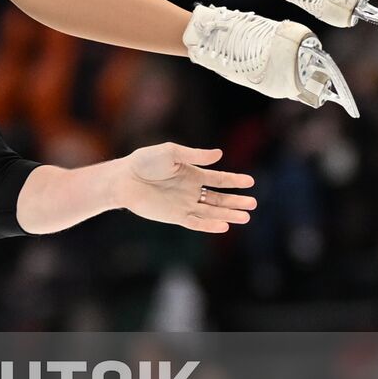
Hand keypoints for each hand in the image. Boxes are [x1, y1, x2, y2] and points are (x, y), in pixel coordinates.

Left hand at [115, 143, 255, 233]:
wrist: (124, 179)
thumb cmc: (144, 162)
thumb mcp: (171, 152)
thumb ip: (195, 155)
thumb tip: (219, 154)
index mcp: (192, 174)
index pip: (218, 179)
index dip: (234, 180)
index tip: (250, 182)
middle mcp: (190, 190)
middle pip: (219, 198)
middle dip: (236, 201)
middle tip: (253, 204)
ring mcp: (183, 204)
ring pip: (211, 211)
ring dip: (228, 214)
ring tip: (246, 217)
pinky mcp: (174, 216)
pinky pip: (196, 222)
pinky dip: (209, 225)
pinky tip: (224, 226)